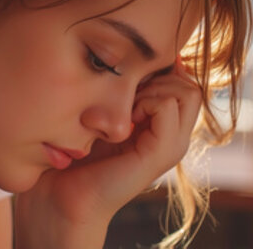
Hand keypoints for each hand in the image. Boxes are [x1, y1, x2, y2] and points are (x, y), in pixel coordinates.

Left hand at [14, 62, 201, 246]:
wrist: (61, 196)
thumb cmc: (74, 153)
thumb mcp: (106, 110)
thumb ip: (126, 90)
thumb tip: (139, 55)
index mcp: (166, 127)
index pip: (187, 81)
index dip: (163, 70)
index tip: (130, 79)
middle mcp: (176, 137)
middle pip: (191, 84)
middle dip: (160, 77)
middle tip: (127, 94)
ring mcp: (173, 146)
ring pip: (187, 91)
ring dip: (154, 88)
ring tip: (126, 106)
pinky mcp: (161, 154)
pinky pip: (167, 106)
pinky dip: (145, 101)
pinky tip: (124, 117)